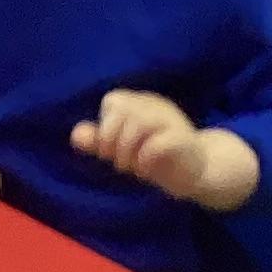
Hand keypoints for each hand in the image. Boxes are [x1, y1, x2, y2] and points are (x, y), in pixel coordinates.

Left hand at [70, 90, 207, 200]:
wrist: (195, 172)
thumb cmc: (155, 158)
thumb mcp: (122, 151)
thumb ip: (100, 142)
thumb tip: (76, 135)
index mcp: (141, 104)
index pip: (113, 99)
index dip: (105, 126)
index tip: (107, 150)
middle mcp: (156, 107)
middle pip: (123, 109)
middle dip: (111, 139)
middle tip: (115, 161)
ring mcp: (172, 121)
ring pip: (140, 122)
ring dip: (126, 149)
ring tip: (129, 168)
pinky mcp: (183, 141)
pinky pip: (159, 142)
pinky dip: (145, 158)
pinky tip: (143, 170)